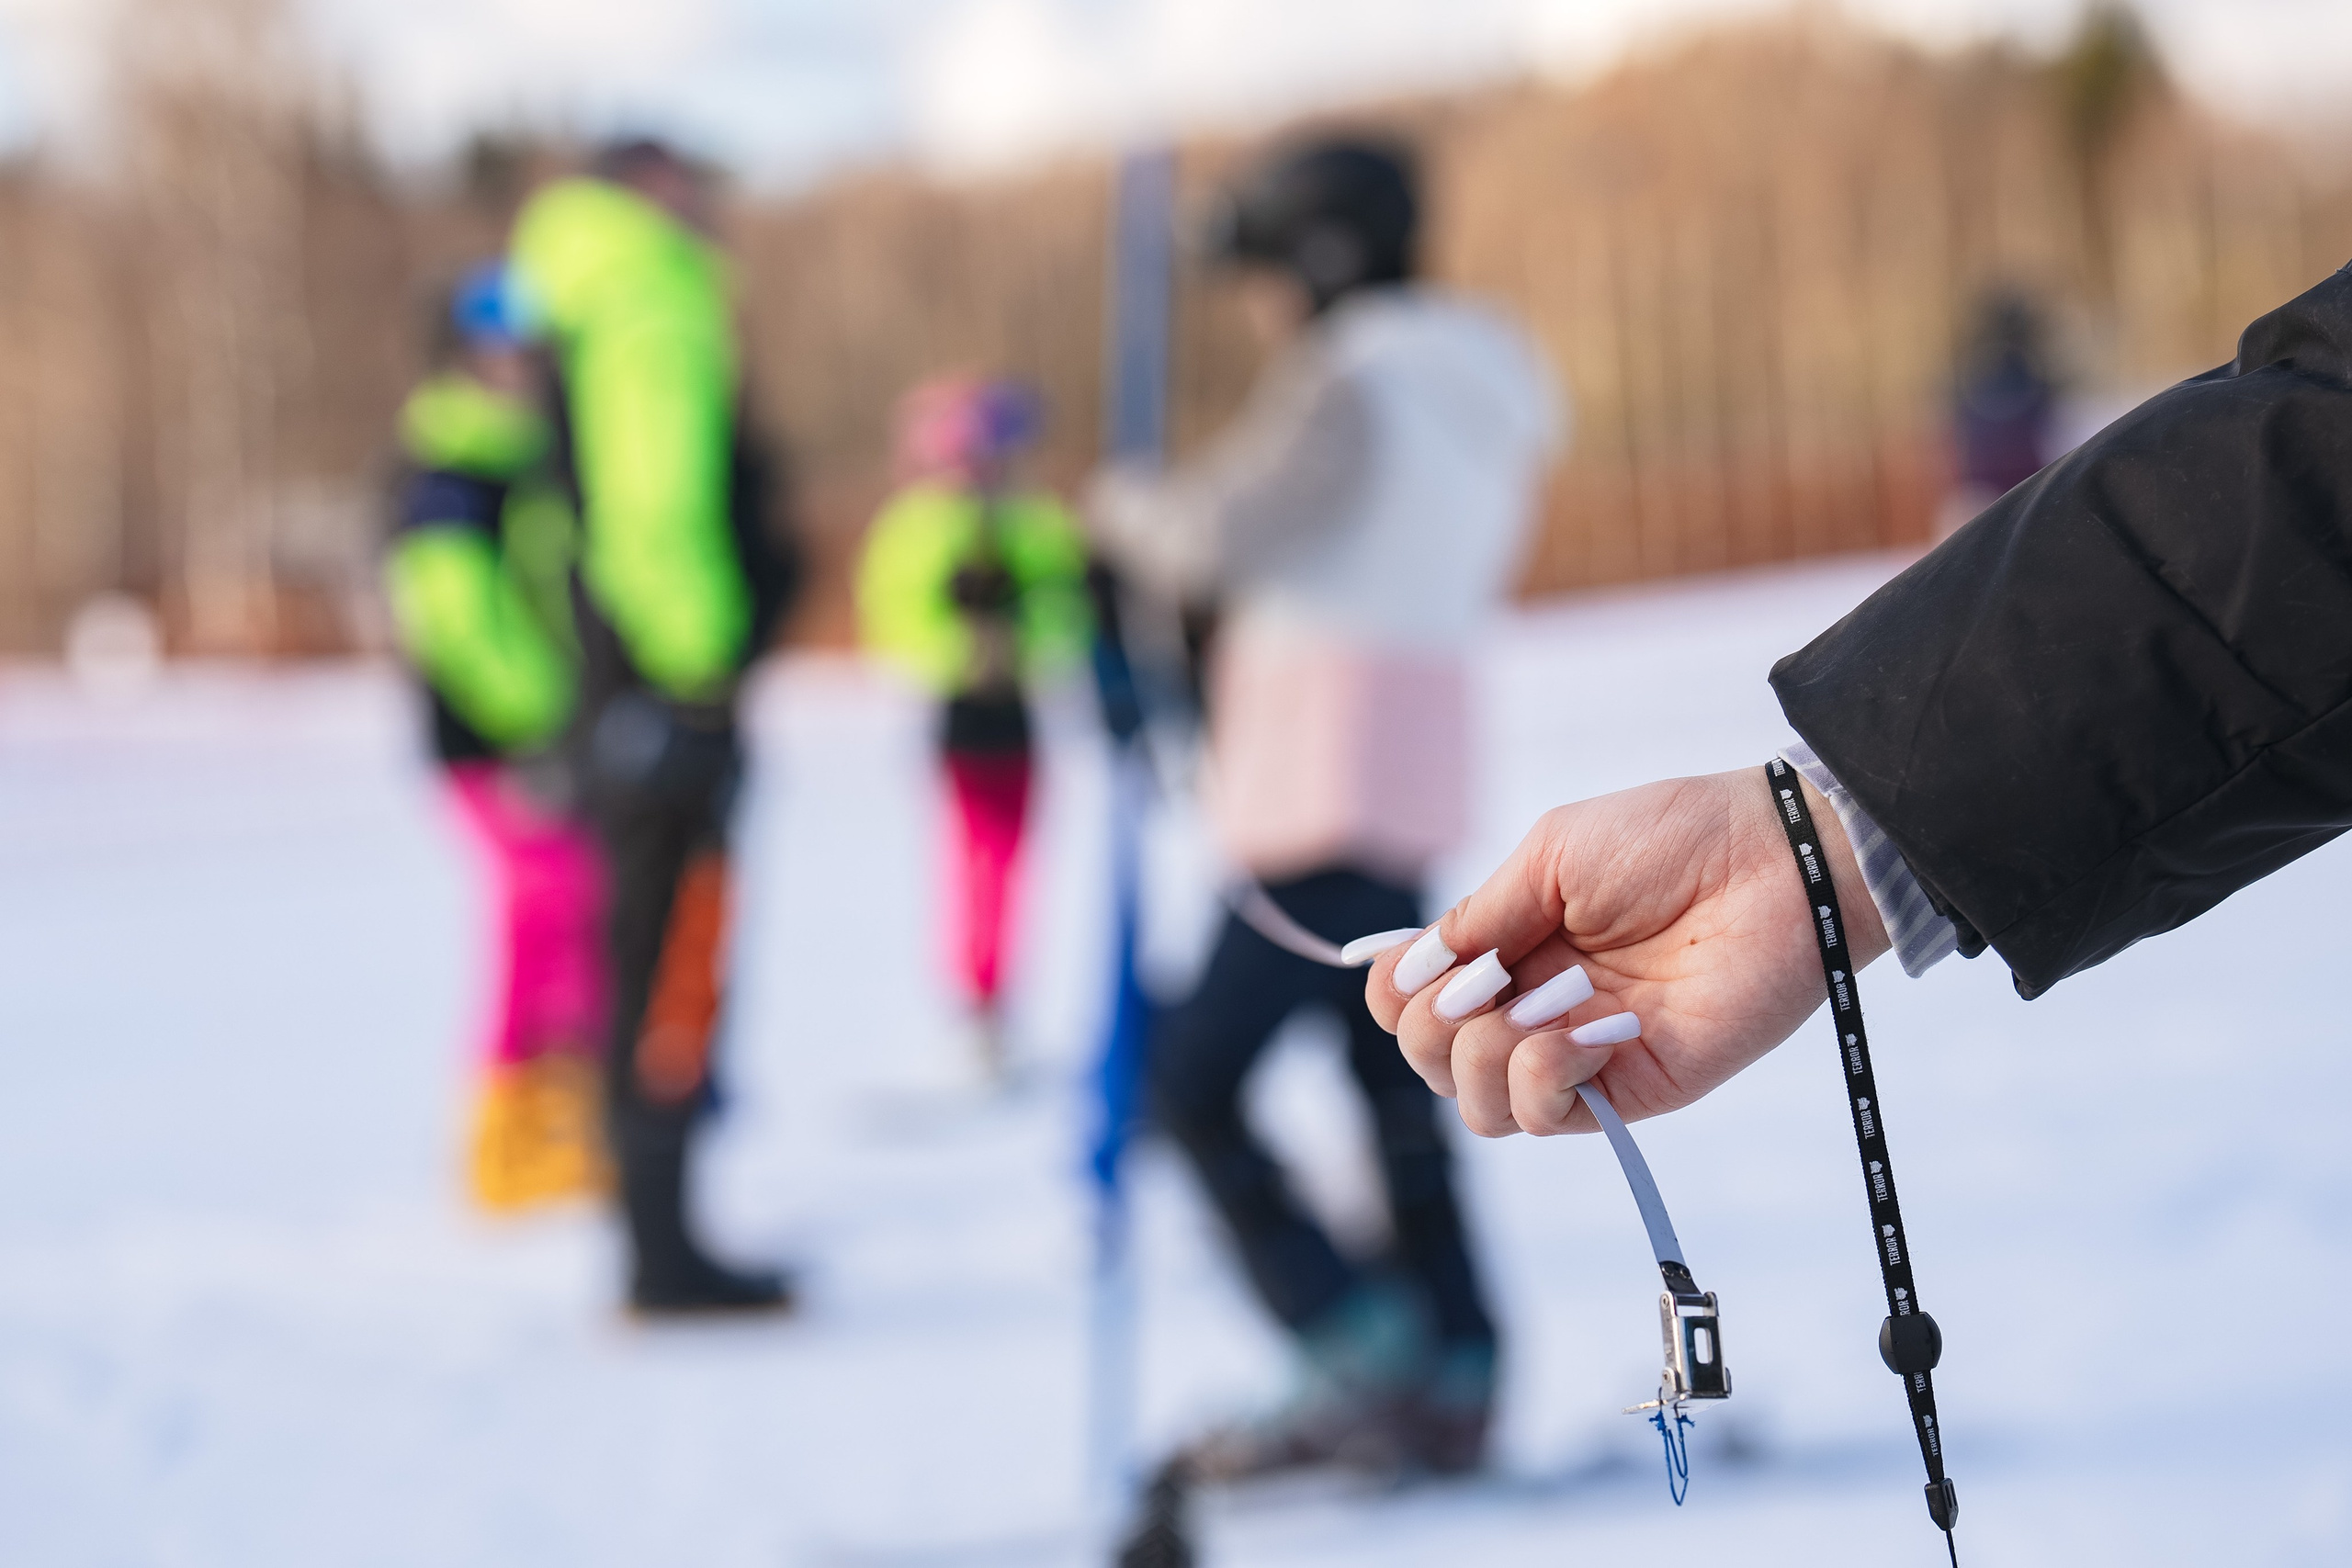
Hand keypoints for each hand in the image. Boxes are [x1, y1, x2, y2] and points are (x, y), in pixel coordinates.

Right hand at [1364, 768, 1887, 1136]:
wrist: (1774, 860)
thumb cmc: (1672, 838)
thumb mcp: (1549, 856)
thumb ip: (1478, 918)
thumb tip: (1408, 970)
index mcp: (1511, 951)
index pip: (1414, 1007)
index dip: (1397, 995)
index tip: (1422, 965)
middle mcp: (1534, 1010)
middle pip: (1433, 1063)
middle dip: (1434, 1025)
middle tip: (1489, 979)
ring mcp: (1582, 1055)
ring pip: (1481, 1108)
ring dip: (1488, 1052)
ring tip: (1548, 1003)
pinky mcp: (1633, 1089)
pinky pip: (1549, 1116)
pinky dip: (1545, 1073)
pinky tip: (1587, 1030)